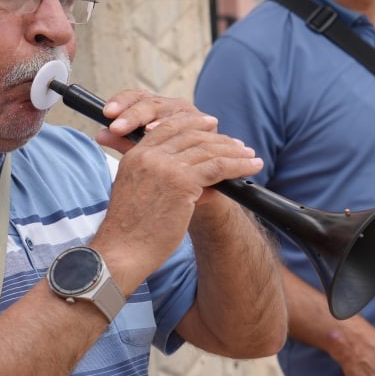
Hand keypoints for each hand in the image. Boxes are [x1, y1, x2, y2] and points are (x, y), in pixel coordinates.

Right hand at [90, 91, 262, 284]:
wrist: (121, 252)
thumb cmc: (129, 232)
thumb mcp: (135, 193)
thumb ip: (153, 176)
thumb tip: (183, 173)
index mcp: (135, 156)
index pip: (168, 127)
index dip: (193, 123)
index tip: (211, 124)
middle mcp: (149, 156)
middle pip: (192, 135)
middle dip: (219, 138)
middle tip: (239, 144)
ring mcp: (165, 167)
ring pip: (208, 150)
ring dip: (234, 152)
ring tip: (251, 156)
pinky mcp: (182, 182)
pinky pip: (218, 167)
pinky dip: (239, 165)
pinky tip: (252, 166)